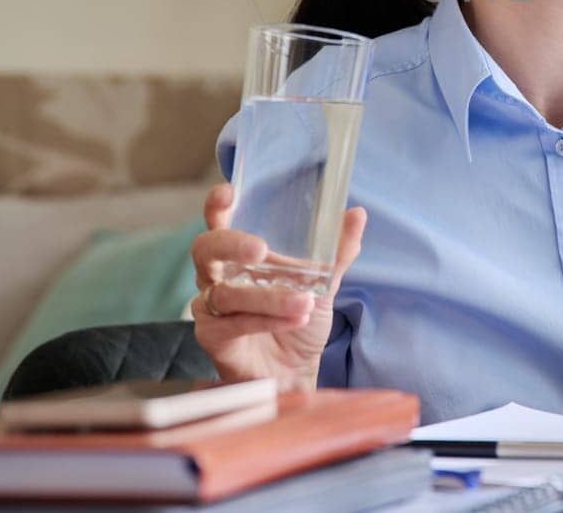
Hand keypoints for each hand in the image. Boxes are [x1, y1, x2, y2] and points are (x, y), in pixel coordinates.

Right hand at [188, 182, 366, 390]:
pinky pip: (232, 323)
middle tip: (260, 250)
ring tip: (304, 303)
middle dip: (230, 244)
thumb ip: (336, 252)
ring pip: (227, 293)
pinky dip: (265, 320)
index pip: (219, 223)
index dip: (216, 207)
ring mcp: (211, 307)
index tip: (227, 192)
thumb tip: (357, 214)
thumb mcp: (324, 284)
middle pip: (205, 249)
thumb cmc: (299, 320)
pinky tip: (294, 319)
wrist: (297, 370)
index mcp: (239, 256)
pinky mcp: (212, 336)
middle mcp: (218, 276)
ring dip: (269, 297)